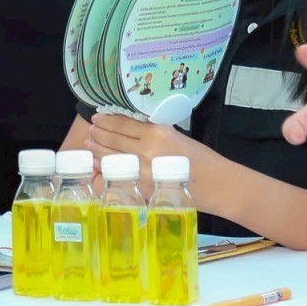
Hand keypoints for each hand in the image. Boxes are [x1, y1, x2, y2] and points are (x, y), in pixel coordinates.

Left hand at [84, 110, 217, 191]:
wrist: (216, 183)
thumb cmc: (199, 157)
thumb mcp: (175, 135)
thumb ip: (152, 131)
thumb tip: (129, 128)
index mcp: (156, 132)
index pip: (122, 123)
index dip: (106, 120)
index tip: (97, 118)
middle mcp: (146, 149)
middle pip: (113, 139)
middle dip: (98, 134)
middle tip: (91, 130)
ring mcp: (143, 171)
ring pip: (111, 157)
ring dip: (98, 150)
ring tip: (90, 144)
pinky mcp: (143, 188)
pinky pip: (118, 176)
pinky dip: (106, 169)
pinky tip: (99, 164)